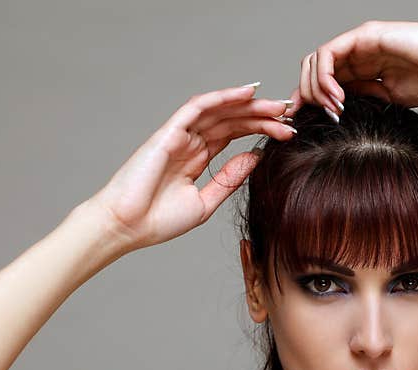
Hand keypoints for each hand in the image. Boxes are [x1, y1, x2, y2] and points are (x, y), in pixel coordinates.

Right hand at [80, 83, 294, 252]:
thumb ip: (229, 178)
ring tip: (277, 105)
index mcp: (197, 159)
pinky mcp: (169, 133)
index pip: (235, 135)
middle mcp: (190, 143)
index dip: (261, 130)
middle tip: (290, 113)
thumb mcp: (205, 202)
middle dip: (262, 115)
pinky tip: (247, 93)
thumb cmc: (158, 220)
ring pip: (220, 111)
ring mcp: (179, 136)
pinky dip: (223, 97)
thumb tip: (255, 157)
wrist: (127, 228)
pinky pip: (198, 108)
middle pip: (232, 120)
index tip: (288, 132)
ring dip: (249, 105)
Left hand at [286, 20, 417, 115]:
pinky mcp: (364, 36)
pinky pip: (328, 55)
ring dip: (316, 89)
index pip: (324, 82)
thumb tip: (335, 113)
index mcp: (364, 67)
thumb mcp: (389, 100)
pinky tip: (338, 98)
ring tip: (334, 110)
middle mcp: (358, 52)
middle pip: (313, 70)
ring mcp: (359, 42)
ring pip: (315, 61)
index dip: (310, 102)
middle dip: (306, 96)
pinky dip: (325, 78)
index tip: (305, 123)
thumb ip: (362, 100)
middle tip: (314, 118)